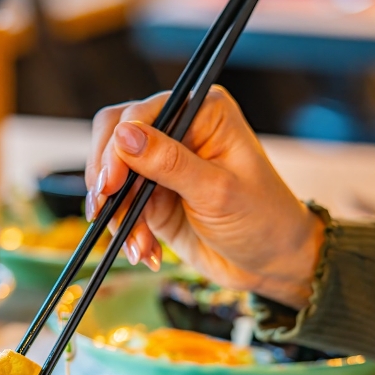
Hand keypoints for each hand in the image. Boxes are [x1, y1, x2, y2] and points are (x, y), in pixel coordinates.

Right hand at [85, 86, 323, 309]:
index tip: (110, 183)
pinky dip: (127, 230)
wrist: (271, 263)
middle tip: (103, 211)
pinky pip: (122, 205)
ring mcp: (163, 164)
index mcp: (203, 111)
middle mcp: (180, 130)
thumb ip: (170, 162)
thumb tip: (125, 134)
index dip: (117, 145)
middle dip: (107, 179)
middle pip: (115, 137)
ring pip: (113, 176)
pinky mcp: (154, 195)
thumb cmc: (263, 220)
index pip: (141, 113)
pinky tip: (146, 252)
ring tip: (139, 248)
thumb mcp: (218, 192)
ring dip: (118, 214)